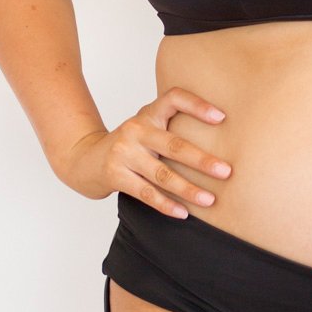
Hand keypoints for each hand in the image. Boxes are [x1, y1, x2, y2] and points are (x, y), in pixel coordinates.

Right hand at [59, 87, 231, 215]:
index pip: (174, 98)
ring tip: (210, 200)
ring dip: (188, 189)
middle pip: (174, 144)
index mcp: (148, 114)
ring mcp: (124, 153)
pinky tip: (183, 213)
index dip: (197, 105)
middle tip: (226, 172)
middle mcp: (136, 130)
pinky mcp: (115, 175)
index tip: (222, 118)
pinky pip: (146, 193)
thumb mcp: (147, 128)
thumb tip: (222, 141)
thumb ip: (173, 127)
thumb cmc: (129, 145)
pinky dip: (166, 204)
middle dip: (202, 160)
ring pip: (162, 174)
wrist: (85, 160)